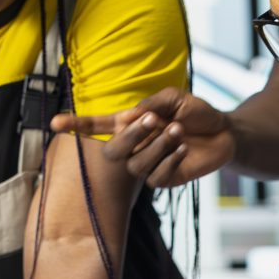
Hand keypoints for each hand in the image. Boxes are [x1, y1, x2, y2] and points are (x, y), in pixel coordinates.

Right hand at [50, 89, 234, 188]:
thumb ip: (151, 104)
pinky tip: (183, 149)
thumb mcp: (173, 99)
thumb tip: (130, 115)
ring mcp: (147, 165)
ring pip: (137, 164)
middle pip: (115, 148)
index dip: (76, 126)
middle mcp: (134, 146)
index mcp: (131, 123)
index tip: (54, 124)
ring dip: (157, 146)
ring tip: (177, 131)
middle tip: (150, 120)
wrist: (224, 133)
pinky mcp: (164, 180)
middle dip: (130, 135)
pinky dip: (169, 160)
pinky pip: (156, 177)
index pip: (98, 125)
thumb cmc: (195, 112)